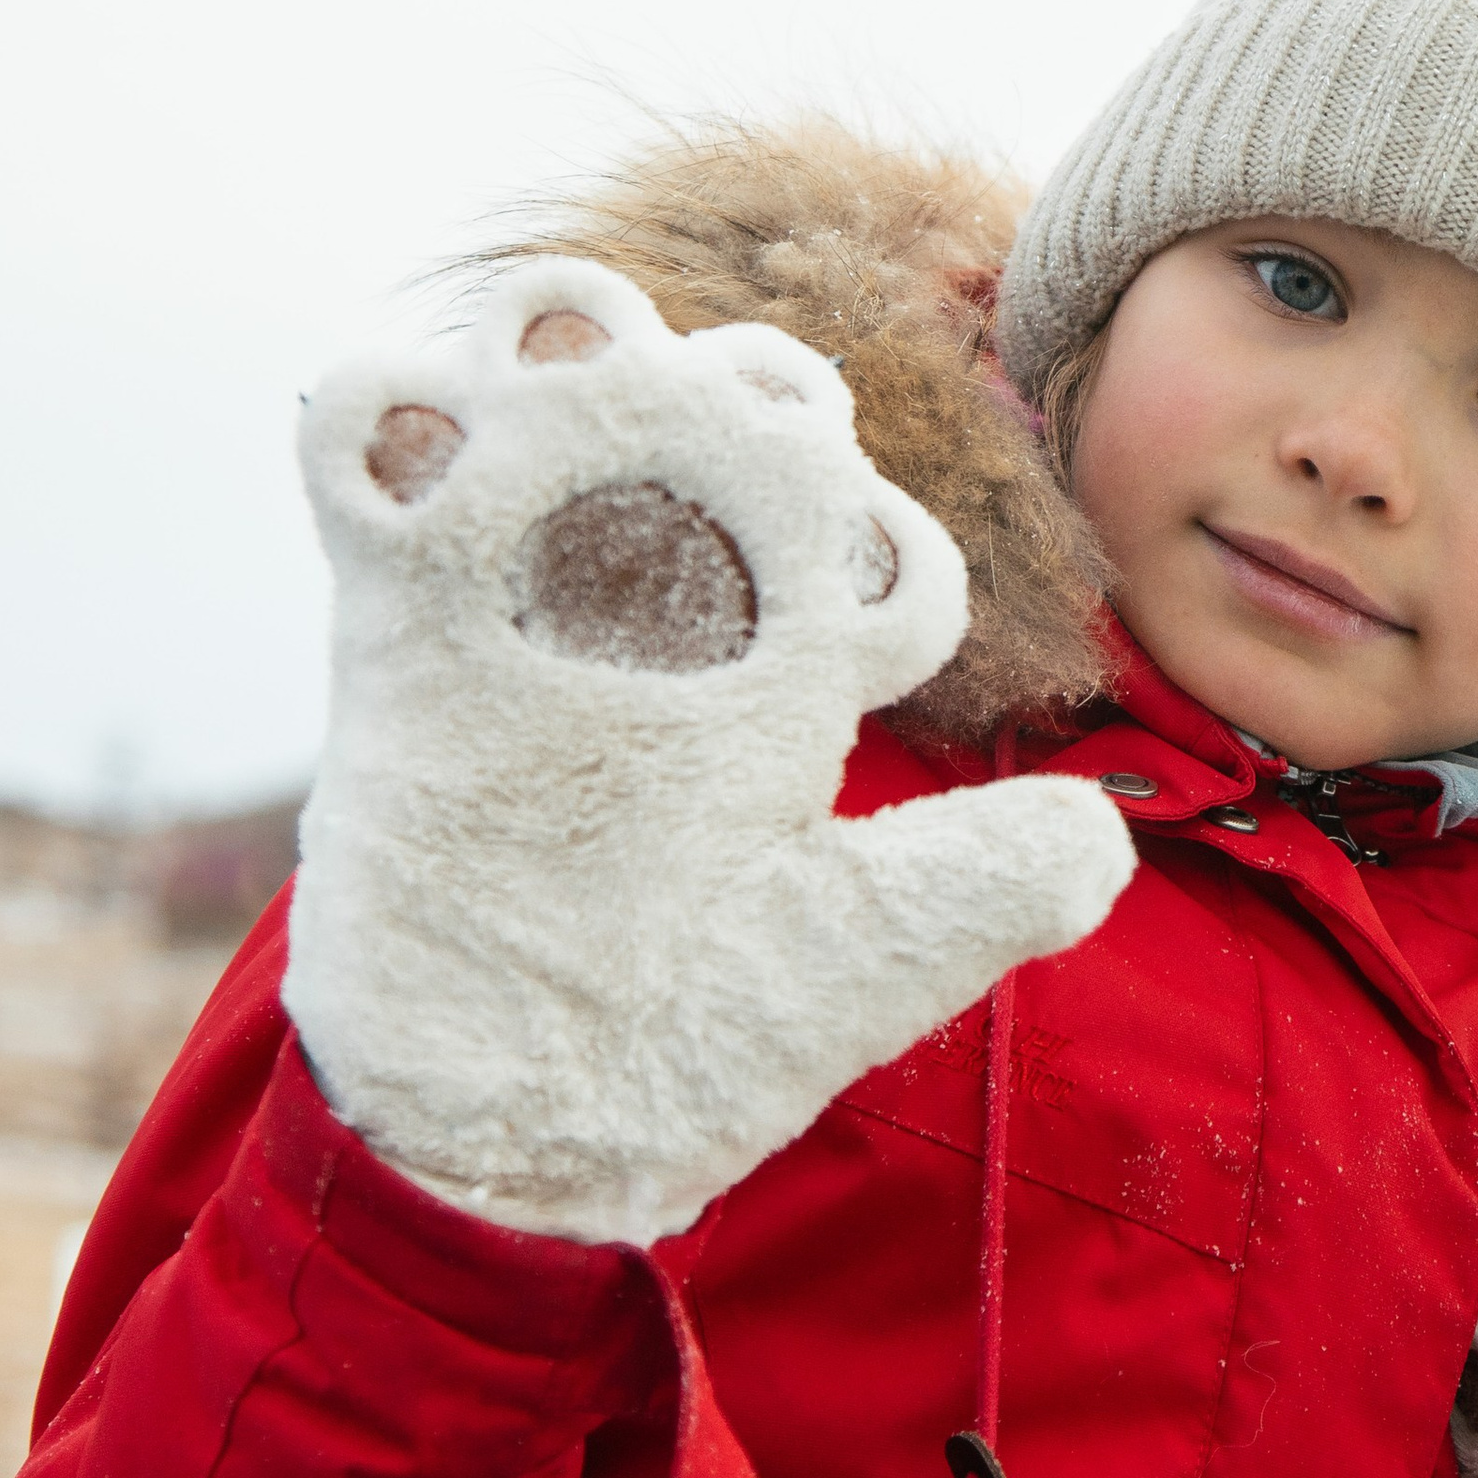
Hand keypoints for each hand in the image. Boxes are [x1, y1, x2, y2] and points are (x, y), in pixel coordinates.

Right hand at [283, 256, 1133, 1242]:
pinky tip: (420, 460)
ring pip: (568, 365)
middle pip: (726, 394)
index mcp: (799, 652)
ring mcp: (533, 578)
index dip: (882, 540)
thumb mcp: (854, 957)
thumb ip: (977, 887)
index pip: (866, 518)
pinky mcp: (399, 604)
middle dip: (738, 394)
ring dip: (577, 353)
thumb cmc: (696, 1042)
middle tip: (718, 470)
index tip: (851, 633)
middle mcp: (677, 592)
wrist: (514, 1124)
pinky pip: (376, 435)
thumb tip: (1100, 842)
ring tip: (568, 413)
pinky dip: (390, 401)